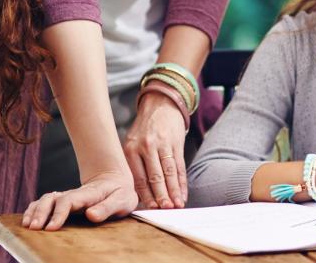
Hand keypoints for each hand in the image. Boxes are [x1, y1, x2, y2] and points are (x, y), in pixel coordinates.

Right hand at [21, 169, 136, 229]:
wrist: (114, 180)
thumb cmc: (119, 193)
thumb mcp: (122, 200)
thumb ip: (107, 207)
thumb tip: (91, 215)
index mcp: (89, 194)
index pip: (69, 200)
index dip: (59, 213)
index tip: (51, 227)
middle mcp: (74, 194)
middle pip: (52, 198)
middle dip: (41, 213)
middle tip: (34, 228)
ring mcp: (66, 196)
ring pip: (45, 199)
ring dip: (35, 211)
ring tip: (28, 226)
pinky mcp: (62, 201)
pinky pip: (43, 203)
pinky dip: (33, 210)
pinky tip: (27, 221)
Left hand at [124, 89, 189, 208]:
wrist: (161, 105)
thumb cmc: (144, 129)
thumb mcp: (132, 143)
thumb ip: (134, 165)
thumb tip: (139, 194)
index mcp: (132, 149)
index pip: (139, 177)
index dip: (146, 195)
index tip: (151, 209)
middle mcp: (147, 146)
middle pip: (155, 176)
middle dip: (161, 195)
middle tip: (165, 210)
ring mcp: (163, 144)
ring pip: (169, 172)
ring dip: (174, 191)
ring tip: (177, 205)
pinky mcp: (176, 142)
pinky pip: (180, 166)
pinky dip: (182, 182)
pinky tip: (183, 193)